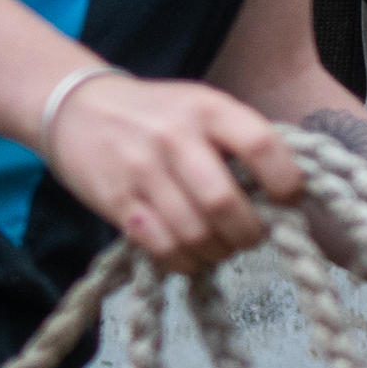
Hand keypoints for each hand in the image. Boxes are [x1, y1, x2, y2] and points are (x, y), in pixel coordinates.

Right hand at [47, 76, 298, 271]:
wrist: (77, 108)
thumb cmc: (158, 114)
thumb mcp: (203, 106)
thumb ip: (240, 140)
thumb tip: (289, 192)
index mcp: (208, 109)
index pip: (261, 145)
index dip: (285, 181)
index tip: (289, 200)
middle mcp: (175, 137)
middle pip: (225, 203)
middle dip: (249, 232)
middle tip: (252, 236)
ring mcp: (142, 170)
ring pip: (194, 232)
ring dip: (218, 252)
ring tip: (222, 247)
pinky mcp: (117, 200)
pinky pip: (161, 246)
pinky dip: (184, 261)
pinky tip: (191, 254)